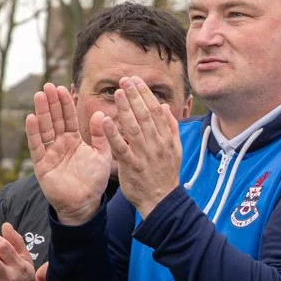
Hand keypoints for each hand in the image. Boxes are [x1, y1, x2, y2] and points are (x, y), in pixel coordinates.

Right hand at [26, 84, 113, 225]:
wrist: (85, 203)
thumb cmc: (94, 180)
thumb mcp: (102, 155)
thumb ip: (100, 135)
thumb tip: (101, 114)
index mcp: (74, 139)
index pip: (69, 118)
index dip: (65, 104)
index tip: (62, 88)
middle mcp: (60, 143)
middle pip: (54, 119)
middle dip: (51, 103)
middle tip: (47, 86)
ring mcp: (50, 153)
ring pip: (44, 129)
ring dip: (41, 112)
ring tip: (39, 95)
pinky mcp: (41, 165)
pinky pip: (36, 147)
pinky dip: (33, 133)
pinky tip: (30, 118)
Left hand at [101, 77, 183, 215]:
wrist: (161, 200)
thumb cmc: (165, 174)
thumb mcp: (175, 150)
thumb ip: (170, 128)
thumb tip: (164, 107)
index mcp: (166, 138)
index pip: (156, 111)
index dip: (145, 94)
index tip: (136, 81)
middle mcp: (156, 144)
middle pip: (145, 115)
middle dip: (135, 96)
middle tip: (125, 80)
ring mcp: (144, 155)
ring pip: (134, 127)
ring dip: (126, 109)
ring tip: (118, 93)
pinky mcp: (131, 166)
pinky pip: (122, 147)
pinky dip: (113, 134)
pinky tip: (105, 121)